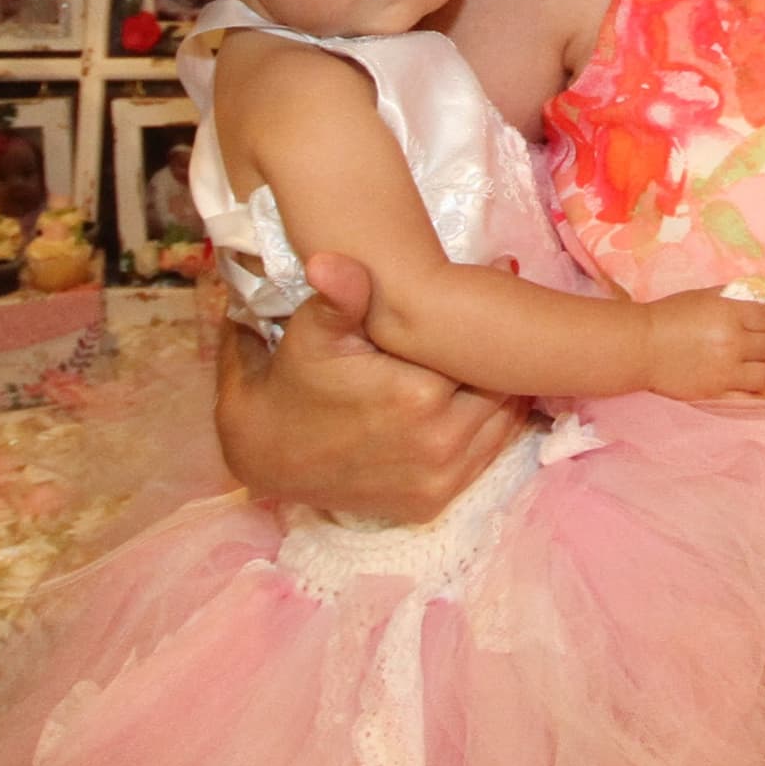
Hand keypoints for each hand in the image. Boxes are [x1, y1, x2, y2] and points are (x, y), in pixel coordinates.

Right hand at [214, 252, 530, 520]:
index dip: (479, 331)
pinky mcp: (430, 503)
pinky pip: (481, 461)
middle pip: (498, 390)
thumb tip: (329, 261)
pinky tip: (462, 407)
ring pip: (499, 427)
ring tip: (473, 369)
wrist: (265, 450)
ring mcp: (438, 480)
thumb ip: (339, 296)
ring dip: (490, 399)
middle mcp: (439, 444)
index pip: (482, 355)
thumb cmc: (295, 379)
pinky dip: (480, 435)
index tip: (470, 312)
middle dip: (489, 365)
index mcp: (419, 396)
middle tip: (475, 340)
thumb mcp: (313, 331)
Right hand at [641, 288, 764, 398]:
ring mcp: (726, 369)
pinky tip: (744, 386)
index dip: (764, 321)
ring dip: (761, 368)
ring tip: (750, 367)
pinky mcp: (716, 392)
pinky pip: (749, 398)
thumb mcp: (703, 297)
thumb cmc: (669, 316)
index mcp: (729, 312)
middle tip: (751, 346)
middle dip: (763, 344)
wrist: (641, 346)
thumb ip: (734, 297)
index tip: (755, 325)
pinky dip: (751, 393)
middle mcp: (732, 340)